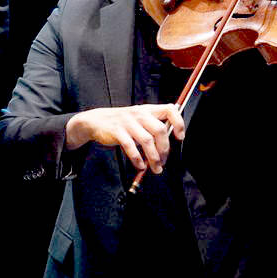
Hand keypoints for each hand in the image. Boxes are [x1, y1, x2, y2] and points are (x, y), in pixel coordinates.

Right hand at [65, 104, 185, 173]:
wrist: (96, 121)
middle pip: (160, 130)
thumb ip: (152, 127)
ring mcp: (128, 122)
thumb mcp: (138, 118)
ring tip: (155, 168)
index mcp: (147, 110)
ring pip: (147, 141)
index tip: (180, 137)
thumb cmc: (122, 123)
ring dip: (154, 158)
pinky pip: (131, 147)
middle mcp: (139, 114)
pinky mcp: (117, 131)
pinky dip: (138, 159)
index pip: (169, 110)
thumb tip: (166, 146)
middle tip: (164, 162)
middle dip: (164, 149)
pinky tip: (140, 166)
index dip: (178, 122)